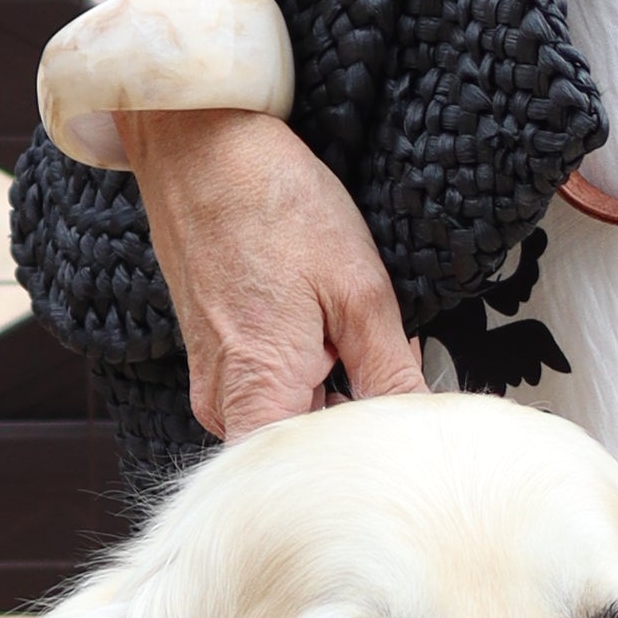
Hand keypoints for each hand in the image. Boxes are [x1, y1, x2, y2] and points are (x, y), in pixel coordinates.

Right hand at [124, 106, 424, 439]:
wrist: (199, 142)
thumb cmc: (272, 203)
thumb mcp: (358, 289)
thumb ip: (389, 373)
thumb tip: (418, 426)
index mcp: (256, 394)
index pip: (317, 474)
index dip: (370, 454)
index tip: (409, 422)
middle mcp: (221, 400)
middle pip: (303, 450)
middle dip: (357, 417)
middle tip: (395, 365)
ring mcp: (211, 378)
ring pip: (288, 416)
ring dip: (335, 390)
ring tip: (359, 335)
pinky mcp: (213, 355)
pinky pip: (268, 387)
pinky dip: (308, 369)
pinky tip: (329, 326)